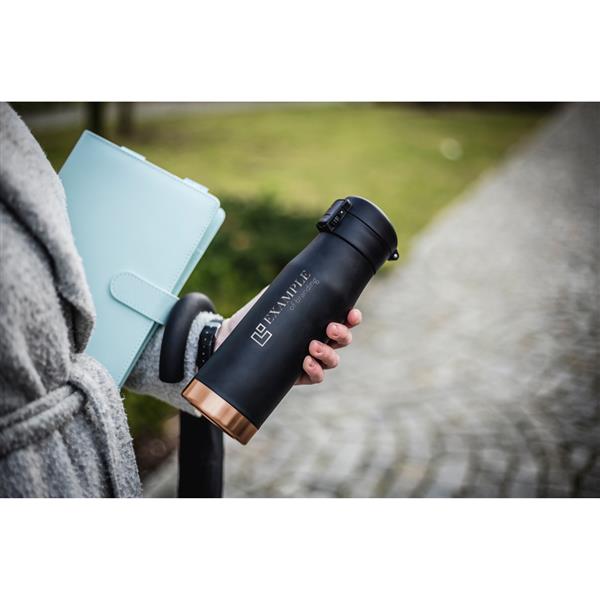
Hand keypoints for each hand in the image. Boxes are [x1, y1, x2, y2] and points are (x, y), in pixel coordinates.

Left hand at [214, 288, 361, 384]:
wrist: (231, 338)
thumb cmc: (254, 317)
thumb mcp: (270, 299)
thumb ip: (285, 290)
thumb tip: (297, 280)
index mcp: (316, 321)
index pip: (342, 319)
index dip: (352, 318)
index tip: (352, 314)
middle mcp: (318, 340)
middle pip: (342, 341)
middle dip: (342, 335)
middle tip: (331, 328)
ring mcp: (310, 359)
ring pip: (332, 360)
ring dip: (328, 353)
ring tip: (313, 347)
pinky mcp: (298, 376)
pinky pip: (316, 377)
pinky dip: (315, 370)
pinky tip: (306, 363)